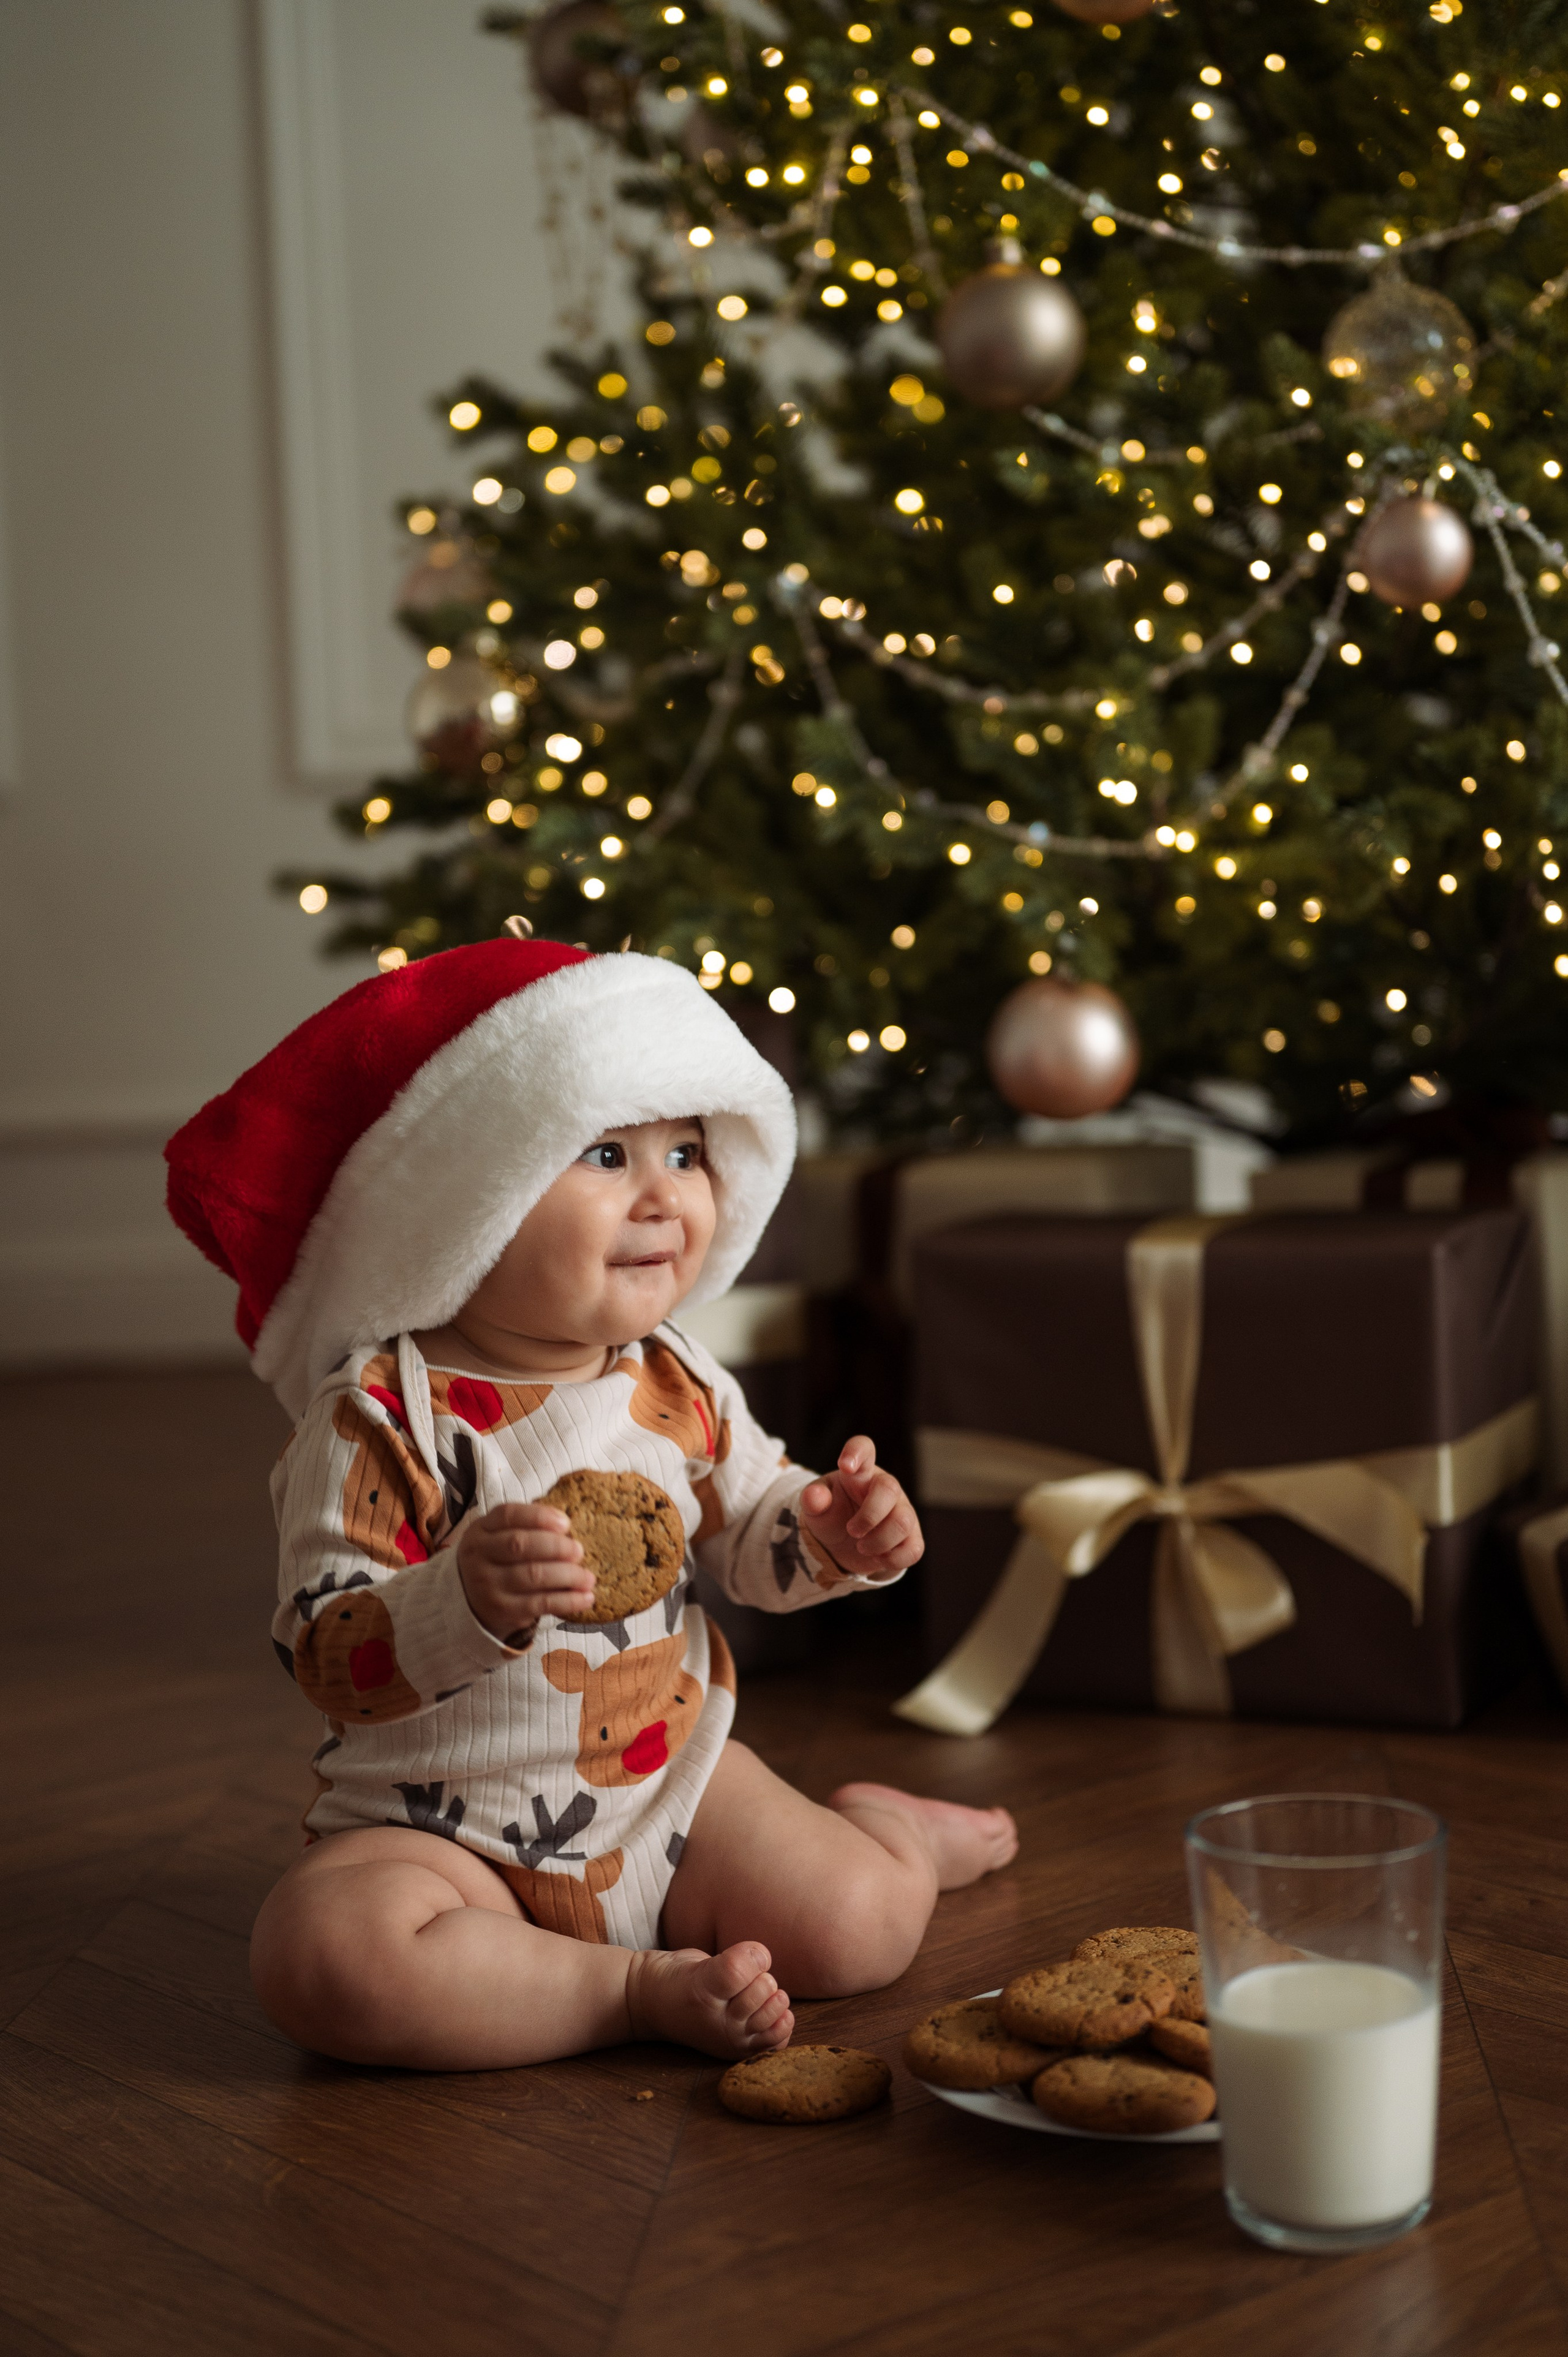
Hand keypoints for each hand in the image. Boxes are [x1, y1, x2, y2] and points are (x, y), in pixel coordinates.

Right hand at [457, 1503, 593, 1641]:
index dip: (540, 1516)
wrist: (471, 1601)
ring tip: (588, 1577)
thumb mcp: (498, 1537)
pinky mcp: (502, 1610)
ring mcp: (487, 1585)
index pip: (508, 1515)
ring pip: (534, 1575)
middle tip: (579, 1551)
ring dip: (569, 1575)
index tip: (566, 1523)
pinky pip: (541, 1603)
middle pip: (521, 1544)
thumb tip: (565, 1526)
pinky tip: (586, 1598)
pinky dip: (568, 1600)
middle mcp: (478, 1556)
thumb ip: (525, 1526)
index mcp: (479, 1531)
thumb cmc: (497, 1561)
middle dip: (557, 1546)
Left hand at [800, 1437, 923, 1582]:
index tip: (845, 1465)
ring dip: (878, 1542)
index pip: (864, 1448)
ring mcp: (902, 1510)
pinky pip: (914, 1549)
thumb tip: (814, 1496)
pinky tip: (878, 1558)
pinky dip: (893, 1559)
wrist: (841, 1545)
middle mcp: (885, 1487)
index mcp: (859, 1473)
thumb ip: (813, 1499)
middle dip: (868, 1516)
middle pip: (889, 1489)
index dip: (857, 1452)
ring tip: (861, 1547)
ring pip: (903, 1522)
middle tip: (851, 1531)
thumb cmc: (831, 1515)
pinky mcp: (911, 1537)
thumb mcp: (816, 1508)